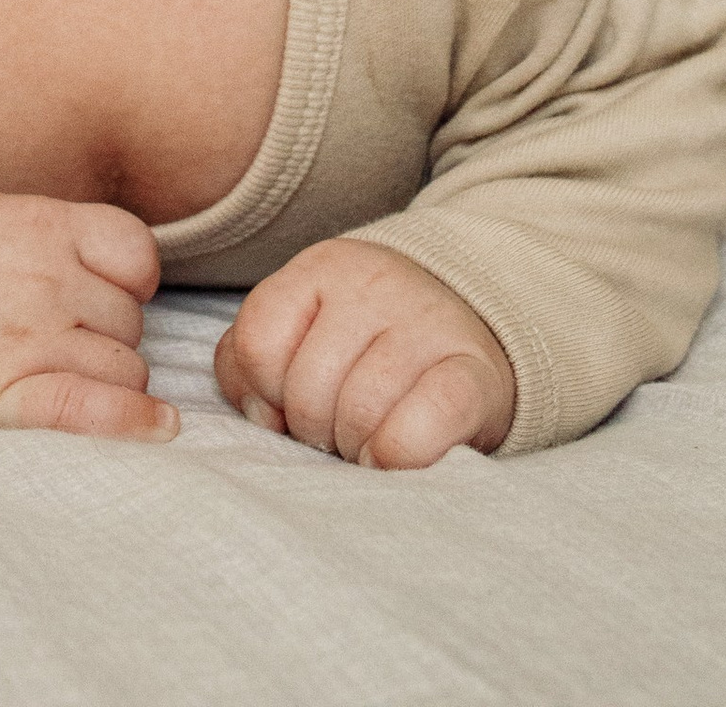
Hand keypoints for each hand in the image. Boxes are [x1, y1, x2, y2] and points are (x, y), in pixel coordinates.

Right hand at [0, 190, 176, 439]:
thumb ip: (57, 230)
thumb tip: (131, 268)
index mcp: (34, 221)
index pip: (135, 253)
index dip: (127, 281)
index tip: (101, 296)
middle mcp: (38, 275)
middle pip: (129, 319)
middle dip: (104, 335)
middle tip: (48, 339)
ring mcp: (25, 337)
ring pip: (123, 369)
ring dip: (101, 380)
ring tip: (42, 372)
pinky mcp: (7, 398)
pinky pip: (93, 409)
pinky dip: (131, 422)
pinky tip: (157, 427)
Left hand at [214, 242, 515, 467]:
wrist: (471, 328)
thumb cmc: (365, 345)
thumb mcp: (301, 330)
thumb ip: (249, 361)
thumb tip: (260, 413)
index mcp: (322, 267)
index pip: (257, 343)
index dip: (266, 391)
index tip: (288, 403)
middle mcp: (375, 283)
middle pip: (306, 389)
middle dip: (312, 429)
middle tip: (335, 428)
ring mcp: (428, 325)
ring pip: (358, 414)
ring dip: (354, 448)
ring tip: (365, 440)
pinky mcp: (475, 376)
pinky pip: (415, 434)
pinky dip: (395, 458)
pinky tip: (392, 457)